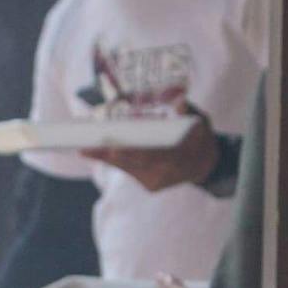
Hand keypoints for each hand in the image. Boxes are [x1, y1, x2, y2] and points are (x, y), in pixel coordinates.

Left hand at [82, 108, 216, 192]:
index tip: (112, 147)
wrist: (204, 164)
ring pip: (127, 168)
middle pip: (132, 164)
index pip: (150, 155)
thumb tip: (179, 102)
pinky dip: (114, 160)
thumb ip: (188, 112)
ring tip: (83, 148)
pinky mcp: (148, 185)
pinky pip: (129, 171)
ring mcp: (155, 182)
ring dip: (105, 157)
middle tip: (84, 148)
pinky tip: (95, 151)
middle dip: (108, 155)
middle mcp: (165, 174)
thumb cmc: (198, 136)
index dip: (130, 152)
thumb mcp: (200, 121)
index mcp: (178, 158)